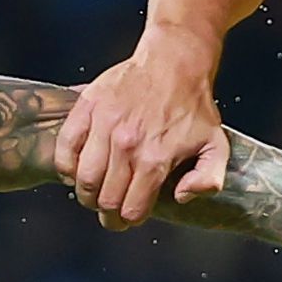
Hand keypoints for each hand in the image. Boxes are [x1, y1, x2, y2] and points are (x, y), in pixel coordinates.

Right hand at [52, 39, 228, 228]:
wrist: (174, 61)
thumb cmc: (194, 105)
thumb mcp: (216, 145)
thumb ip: (207, 179)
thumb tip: (180, 197)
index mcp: (156, 159)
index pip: (131, 209)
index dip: (129, 220)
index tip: (128, 218)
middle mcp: (127, 146)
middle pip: (105, 200)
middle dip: (108, 213)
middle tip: (110, 212)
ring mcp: (104, 127)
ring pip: (84, 179)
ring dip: (87, 194)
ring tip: (94, 193)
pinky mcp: (87, 109)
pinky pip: (65, 150)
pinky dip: (66, 167)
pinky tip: (76, 170)